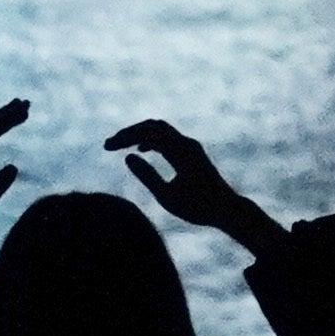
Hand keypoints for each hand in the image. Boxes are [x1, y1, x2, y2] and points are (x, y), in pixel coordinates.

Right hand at [106, 119, 289, 260]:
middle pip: (153, 126)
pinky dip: (151, 140)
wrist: (227, 210)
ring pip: (160, 131)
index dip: (125, 137)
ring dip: (139, 135)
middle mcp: (186, 143)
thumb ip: (147, 176)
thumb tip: (128, 157)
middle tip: (110, 144)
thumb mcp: (167, 196)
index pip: (147, 133)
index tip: (107, 147)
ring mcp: (191, 146)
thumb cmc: (197, 207)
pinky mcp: (192, 153)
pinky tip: (142, 150)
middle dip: (130, 133)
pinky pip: (168, 138)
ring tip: (120, 146)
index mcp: (180, 151)